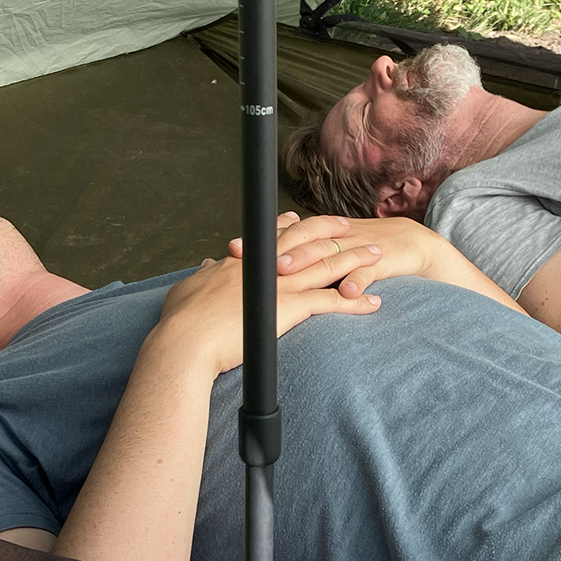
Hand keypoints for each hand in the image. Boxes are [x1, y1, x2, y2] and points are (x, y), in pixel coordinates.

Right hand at [156, 238, 383, 375]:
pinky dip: (356, 301)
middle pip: (309, 240)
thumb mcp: (189, 289)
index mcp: (245, 261)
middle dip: (334, 232)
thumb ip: (203, 275)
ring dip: (356, 260)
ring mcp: (282, 284)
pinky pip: (333, 301)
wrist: (187, 340)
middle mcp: (268, 265)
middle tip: (352, 228)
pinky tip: (374, 303)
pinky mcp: (291, 307)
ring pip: (328, 265)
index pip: (274, 236)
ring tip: (378, 256)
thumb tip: (207, 266)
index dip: (292, 226)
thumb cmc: (182, 320)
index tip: (304, 219)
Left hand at [228, 212, 441, 301]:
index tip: (233, 250)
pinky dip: (358, 282)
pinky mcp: (383, 263)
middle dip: (275, 249)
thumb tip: (263, 270)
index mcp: (321, 236)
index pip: (286, 236)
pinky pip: (368, 273)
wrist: (414, 246)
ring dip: (308, 263)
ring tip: (285, 272)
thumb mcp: (333, 252)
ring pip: (330, 255)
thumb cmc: (366, 254)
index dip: (260, 241)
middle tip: (252, 259)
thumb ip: (303, 258)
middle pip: (301, 242)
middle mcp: (336, 239)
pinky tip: (347, 293)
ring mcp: (358, 250)